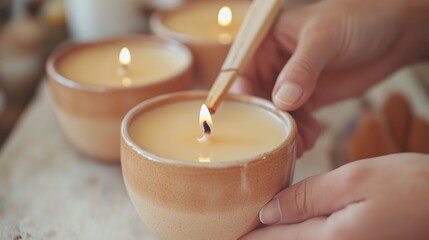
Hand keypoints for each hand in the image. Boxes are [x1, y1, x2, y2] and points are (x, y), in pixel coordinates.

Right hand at [231, 0, 428, 153]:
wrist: (395, 33)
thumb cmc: (357, 18)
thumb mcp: (324, 38)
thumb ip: (302, 69)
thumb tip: (282, 101)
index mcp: (266, 41)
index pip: (240, 71)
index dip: (240, 97)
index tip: (245, 122)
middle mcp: (273, 62)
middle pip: (257, 97)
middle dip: (266, 121)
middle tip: (276, 141)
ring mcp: (291, 81)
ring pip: (277, 113)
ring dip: (285, 131)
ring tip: (298, 145)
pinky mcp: (309, 96)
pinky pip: (297, 118)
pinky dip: (302, 131)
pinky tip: (310, 139)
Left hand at [241, 153, 428, 239]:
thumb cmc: (409, 187)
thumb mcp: (353, 181)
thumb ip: (307, 197)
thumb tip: (268, 211)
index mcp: (328, 239)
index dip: (246, 237)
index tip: (223, 232)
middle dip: (257, 237)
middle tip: (230, 227)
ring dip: (276, 234)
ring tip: (254, 224)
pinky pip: (314, 238)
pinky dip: (294, 231)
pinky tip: (287, 221)